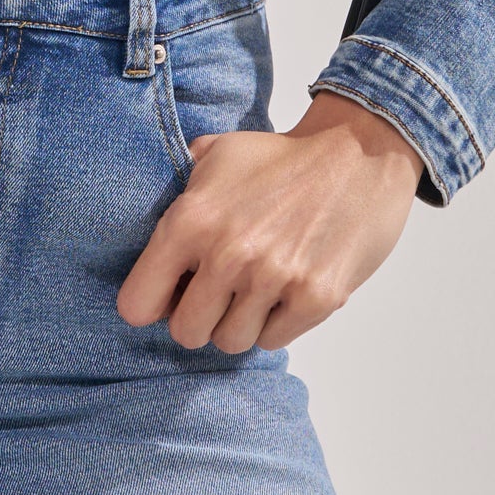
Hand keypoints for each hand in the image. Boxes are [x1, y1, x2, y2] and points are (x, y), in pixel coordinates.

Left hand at [116, 90, 425, 351]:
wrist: (358, 153)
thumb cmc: (282, 157)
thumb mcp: (215, 156)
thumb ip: (179, 194)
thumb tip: (149, 230)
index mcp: (190, 221)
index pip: (136, 304)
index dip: (152, 303)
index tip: (171, 293)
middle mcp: (227, 254)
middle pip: (186, 333)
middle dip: (199, 318)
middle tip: (219, 294)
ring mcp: (273, 279)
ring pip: (231, 341)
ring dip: (240, 322)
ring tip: (256, 289)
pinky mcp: (316, 298)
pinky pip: (274, 340)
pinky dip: (278, 322)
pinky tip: (287, 288)